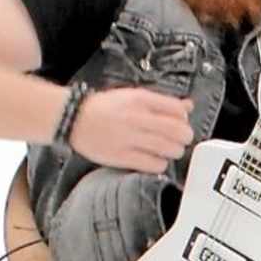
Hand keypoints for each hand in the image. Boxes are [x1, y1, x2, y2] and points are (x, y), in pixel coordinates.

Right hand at [67, 85, 194, 172]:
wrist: (73, 118)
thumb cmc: (104, 107)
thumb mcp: (133, 96)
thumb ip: (161, 102)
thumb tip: (188, 106)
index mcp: (140, 99)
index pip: (177, 110)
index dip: (184, 119)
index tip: (180, 123)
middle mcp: (137, 118)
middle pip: (178, 131)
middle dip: (184, 137)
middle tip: (179, 140)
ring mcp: (130, 138)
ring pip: (170, 149)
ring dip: (174, 151)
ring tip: (167, 150)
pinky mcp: (122, 157)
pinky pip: (154, 164)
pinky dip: (160, 164)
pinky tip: (154, 159)